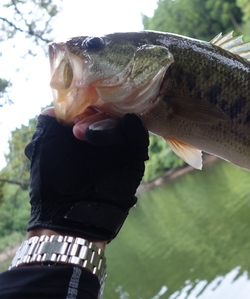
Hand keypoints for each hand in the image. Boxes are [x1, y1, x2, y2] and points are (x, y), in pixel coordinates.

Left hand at [25, 107, 148, 240]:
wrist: (69, 212)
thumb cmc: (51, 179)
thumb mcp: (43, 144)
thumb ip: (50, 120)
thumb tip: (63, 104)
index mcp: (81, 131)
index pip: (92, 106)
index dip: (86, 103)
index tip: (76, 110)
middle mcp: (102, 137)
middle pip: (110, 111)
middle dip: (95, 116)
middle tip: (77, 130)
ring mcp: (119, 148)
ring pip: (124, 123)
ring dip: (109, 124)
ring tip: (90, 135)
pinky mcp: (134, 160)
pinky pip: (139, 140)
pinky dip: (136, 129)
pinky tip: (130, 122)